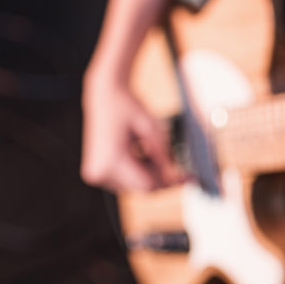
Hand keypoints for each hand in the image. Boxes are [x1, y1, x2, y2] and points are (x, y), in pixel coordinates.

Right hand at [80, 75, 185, 190]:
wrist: (105, 95)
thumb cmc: (128, 107)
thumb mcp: (152, 129)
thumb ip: (164, 155)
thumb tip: (178, 177)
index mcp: (112, 160)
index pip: (148, 184)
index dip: (170, 181)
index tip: (188, 178)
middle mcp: (100, 170)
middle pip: (142, 188)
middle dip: (161, 176)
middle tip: (179, 166)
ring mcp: (96, 173)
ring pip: (135, 185)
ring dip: (149, 172)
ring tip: (148, 147)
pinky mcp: (96, 171)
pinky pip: (126, 180)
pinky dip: (138, 170)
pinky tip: (139, 150)